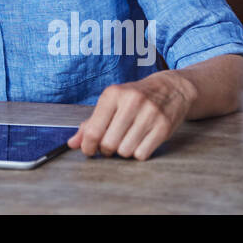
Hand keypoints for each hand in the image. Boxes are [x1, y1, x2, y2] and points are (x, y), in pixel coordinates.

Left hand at [67, 70, 197, 160]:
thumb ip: (90, 123)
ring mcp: (149, 115)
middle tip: (109, 145)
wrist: (170, 88)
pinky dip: (138, 153)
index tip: (89, 150)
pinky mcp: (163, 127)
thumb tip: (72, 143)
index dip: (87, 145)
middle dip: (106, 149)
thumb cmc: (136, 97)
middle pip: (109, 143)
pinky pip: (142, 154)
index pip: (93, 129)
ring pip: (125, 151)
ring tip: (126, 141)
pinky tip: (139, 142)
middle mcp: (131, 102)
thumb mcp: (111, 102)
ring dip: (123, 152)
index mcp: (113, 94)